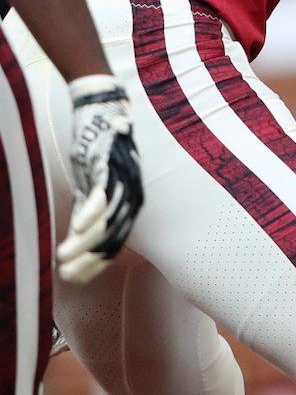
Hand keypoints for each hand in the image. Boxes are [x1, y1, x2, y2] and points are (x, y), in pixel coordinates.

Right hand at [60, 75, 140, 282]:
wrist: (104, 115)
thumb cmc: (98, 155)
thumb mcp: (93, 188)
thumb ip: (87, 213)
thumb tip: (75, 242)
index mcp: (130, 204)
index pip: (117, 242)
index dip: (97, 264)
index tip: (76, 279)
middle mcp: (132, 195)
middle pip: (114, 236)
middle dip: (90, 260)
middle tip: (67, 275)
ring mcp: (124, 181)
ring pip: (107, 219)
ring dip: (85, 242)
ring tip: (63, 258)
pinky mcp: (111, 167)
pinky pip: (104, 194)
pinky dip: (91, 212)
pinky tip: (76, 227)